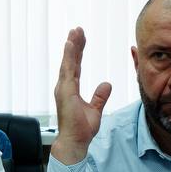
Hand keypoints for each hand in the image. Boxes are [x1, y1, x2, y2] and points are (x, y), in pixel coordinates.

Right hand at [51, 27, 111, 164]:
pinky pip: (68, 70)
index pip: (75, 66)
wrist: (75, 142)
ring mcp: (64, 88)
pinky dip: (69, 56)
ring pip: (68, 62)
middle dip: (74, 44)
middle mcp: (65, 87)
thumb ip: (100, 96)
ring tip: (74, 32)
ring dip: (71, 46)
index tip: (80, 38)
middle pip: (70, 61)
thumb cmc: (81, 130)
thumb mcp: (95, 109)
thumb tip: (106, 84)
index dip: (78, 52)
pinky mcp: (66, 92)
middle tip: (77, 29)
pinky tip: (70, 45)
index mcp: (71, 89)